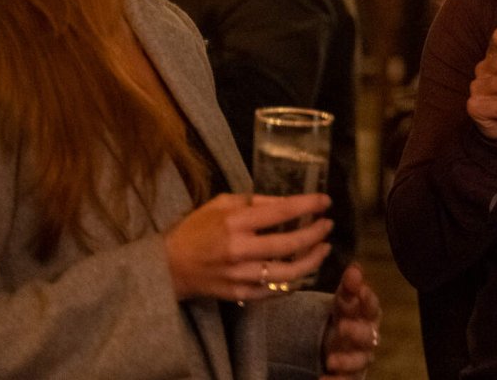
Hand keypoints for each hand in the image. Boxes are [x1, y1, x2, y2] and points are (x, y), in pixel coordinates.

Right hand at [164, 193, 331, 301]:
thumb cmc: (195, 229)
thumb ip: (255, 202)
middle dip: (315, 234)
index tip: (325, 201)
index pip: (280, 212)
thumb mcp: (221, 203)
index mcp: (234, 222)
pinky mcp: (239, 294)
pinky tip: (303, 271)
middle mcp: (240, 250)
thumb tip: (287, 202)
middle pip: (289, 244)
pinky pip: (274, 290)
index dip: (308, 206)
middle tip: (328, 225)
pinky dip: (292, 282)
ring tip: (324, 248)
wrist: (167, 267)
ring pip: (287, 273)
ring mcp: (240, 275)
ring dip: (312, 260)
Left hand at [321, 263, 381, 377]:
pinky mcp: (352, 376)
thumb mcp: (343, 302)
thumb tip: (356, 267)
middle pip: (368, 334)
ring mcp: (361, 358)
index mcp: (368, 315)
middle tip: (342, 327)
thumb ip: (349, 287)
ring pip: (360, 360)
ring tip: (331, 361)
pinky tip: (323, 379)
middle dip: (357, 331)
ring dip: (347, 360)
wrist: (337, 346)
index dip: (367, 298)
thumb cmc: (344, 317)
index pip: (371, 305)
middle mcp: (369, 337)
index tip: (359, 291)